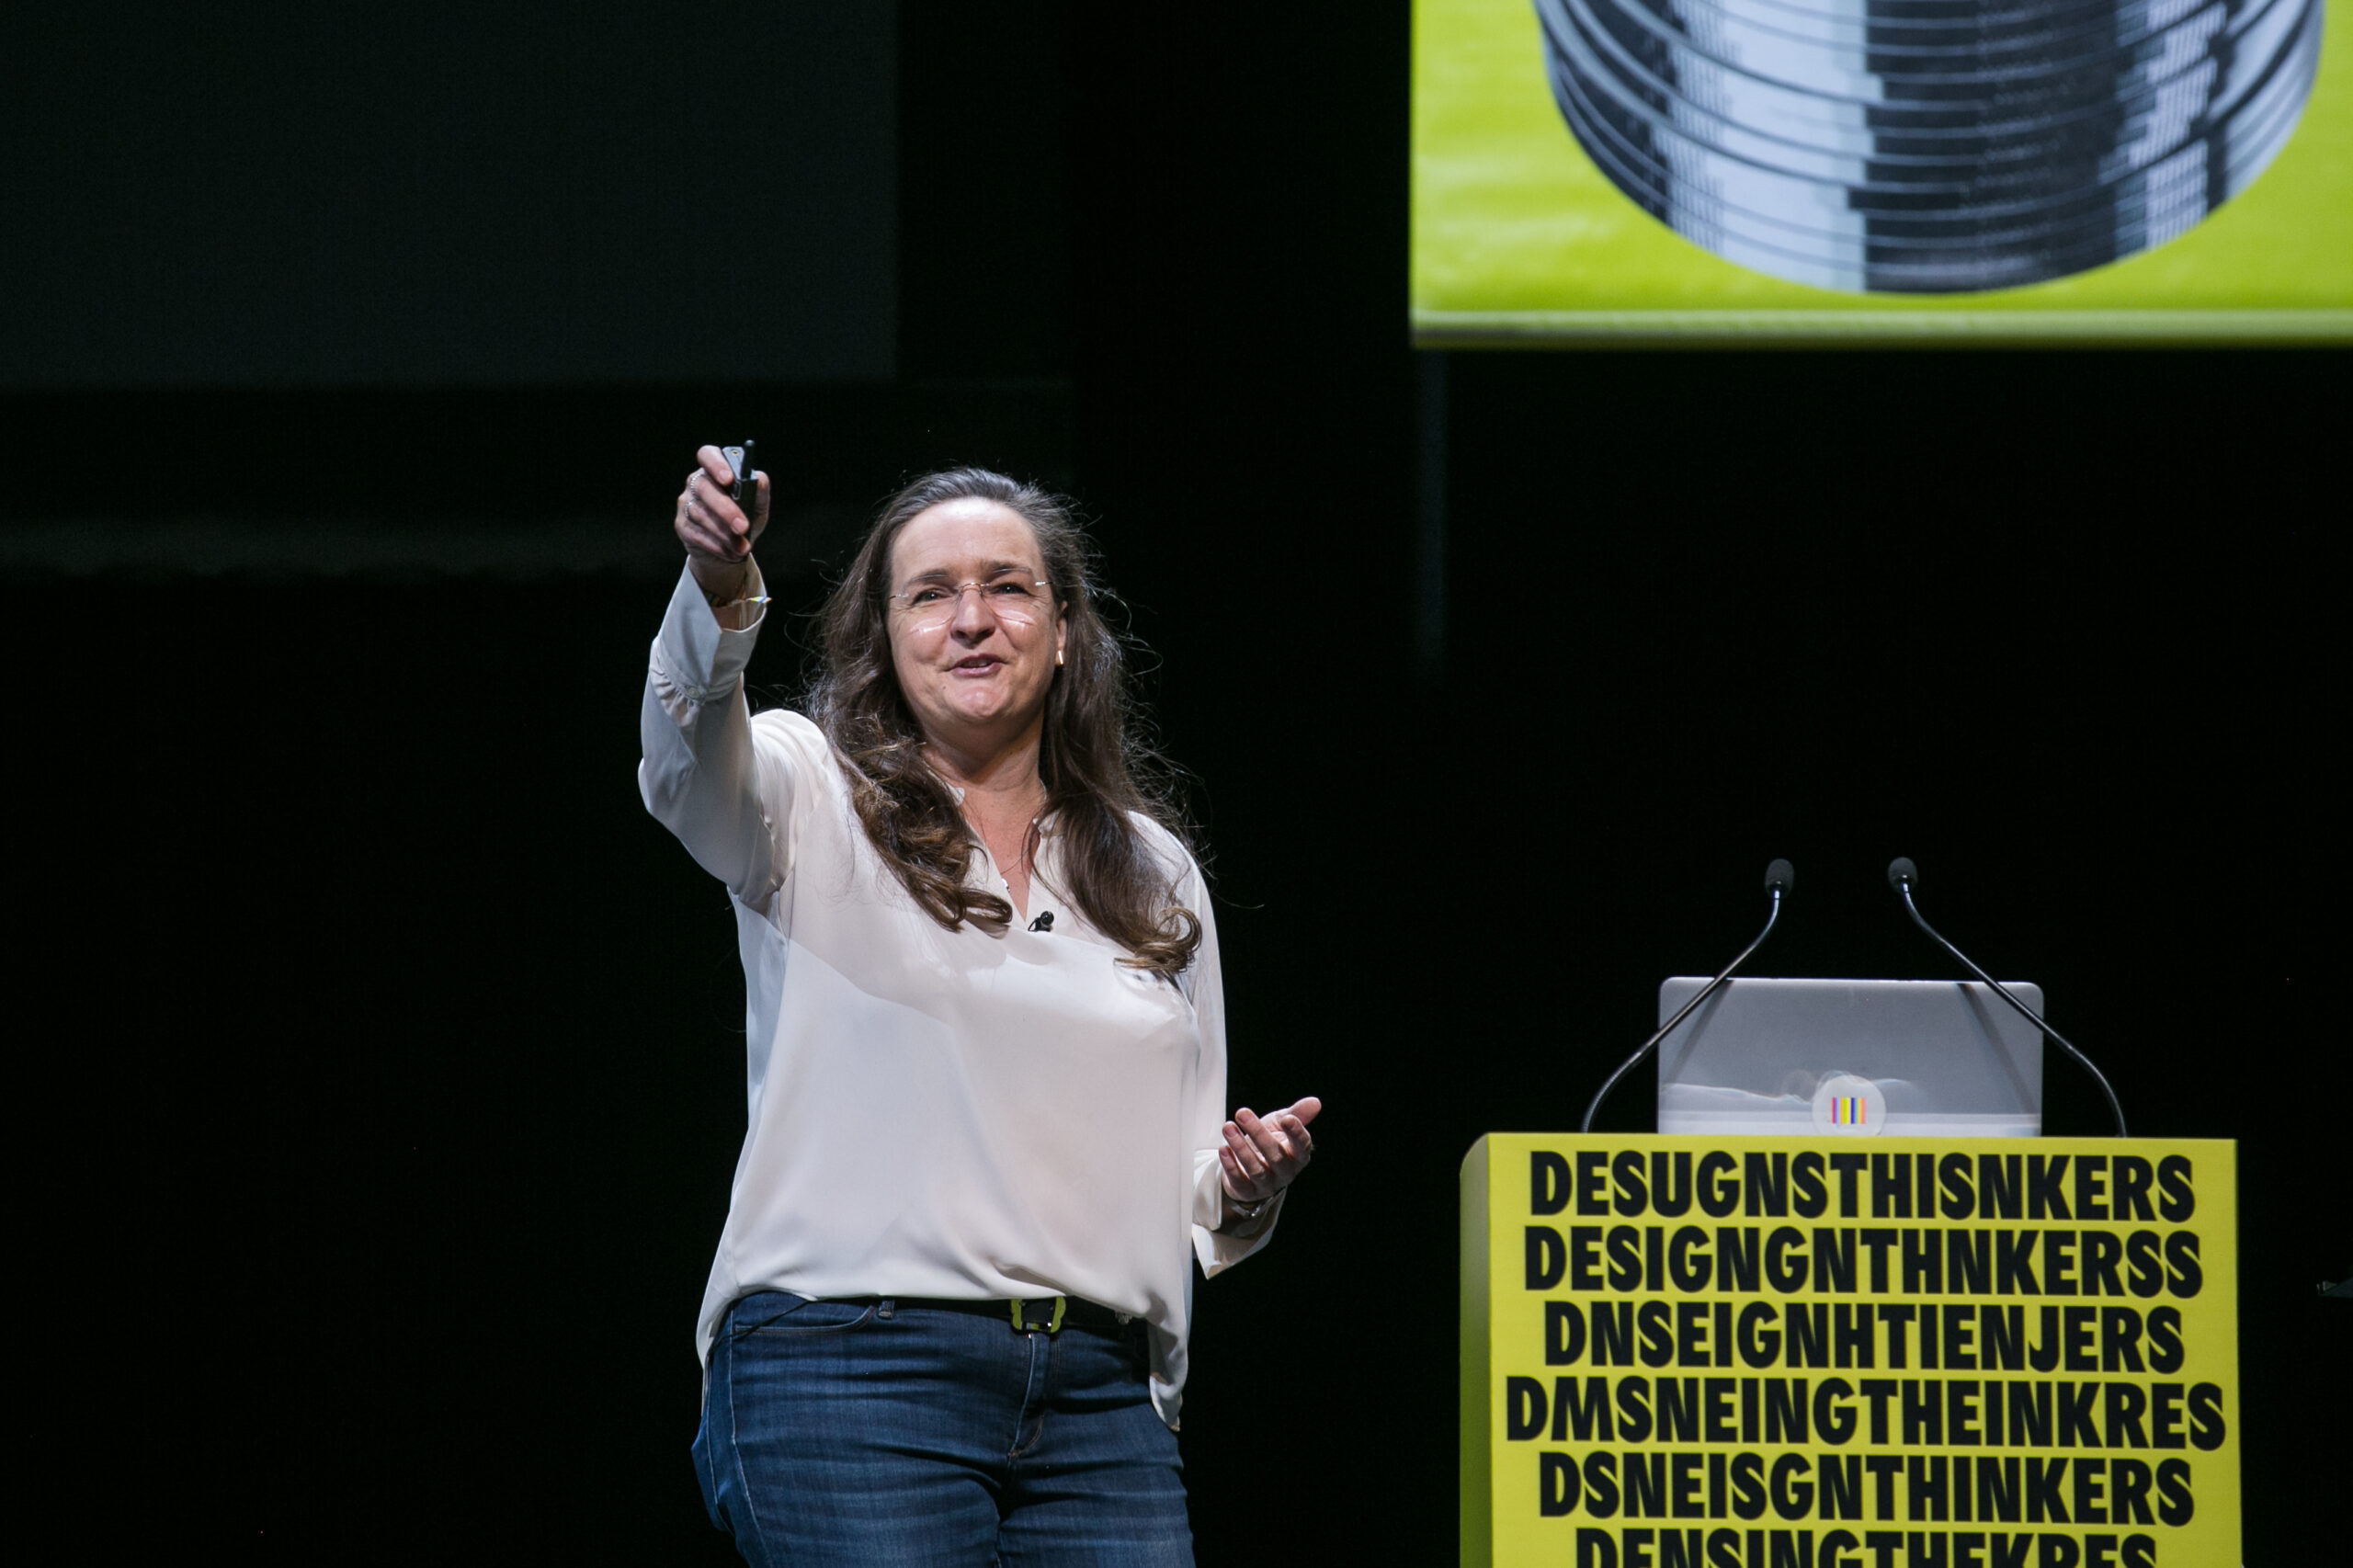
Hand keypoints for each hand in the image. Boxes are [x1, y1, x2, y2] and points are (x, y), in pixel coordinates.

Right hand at [675, 444, 768, 593]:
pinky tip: (731, 552)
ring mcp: (686, 503)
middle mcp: (697, 482)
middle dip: (725, 509)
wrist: (732, 548)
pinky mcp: (682, 525)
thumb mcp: (758, 505)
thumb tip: (759, 479)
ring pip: (701, 514)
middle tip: (742, 526)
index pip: (708, 455)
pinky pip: (696, 534)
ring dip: (724, 533)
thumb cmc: (745, 519)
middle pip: (705, 488)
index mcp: (715, 470)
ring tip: (742, 547)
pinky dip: (716, 545)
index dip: (716, 464)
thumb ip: (760, 490)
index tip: (729, 478)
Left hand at [1218, 1096, 1320, 1211]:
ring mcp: (1267, 1184)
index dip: (1296, 1133)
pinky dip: (1231, 1165)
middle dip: (1258, 1133)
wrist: (1251, 1166)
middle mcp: (1285, 1172)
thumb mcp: (1281, 1124)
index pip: (1302, 1146)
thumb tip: (1315, 1102)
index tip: (1286, 1118)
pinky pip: (1239, 1181)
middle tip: (1242, 1113)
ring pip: (1256, 1169)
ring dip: (1240, 1147)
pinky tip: (1224, 1148)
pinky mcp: (1248, 1191)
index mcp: (1298, 1155)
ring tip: (1228, 1127)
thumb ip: (1297, 1114)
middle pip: (1275, 1155)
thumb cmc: (1270, 1141)